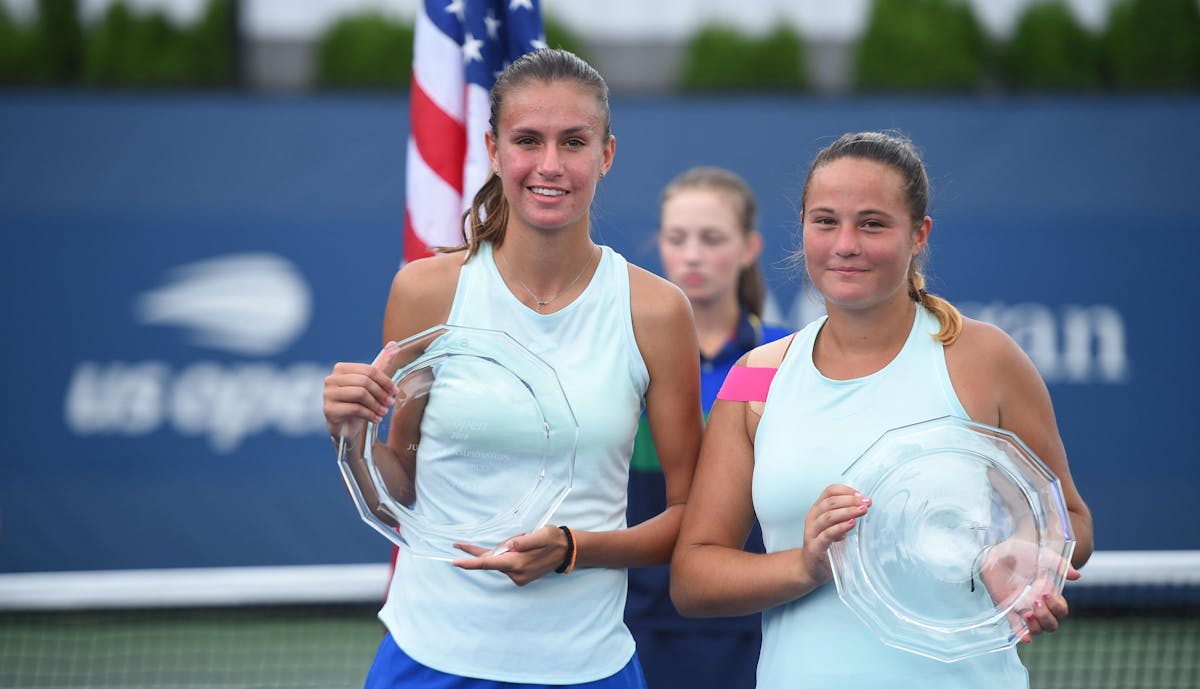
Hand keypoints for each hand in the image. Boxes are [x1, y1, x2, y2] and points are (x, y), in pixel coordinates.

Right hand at [323, 346, 397, 439]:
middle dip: (381, 393)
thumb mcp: (370, 383)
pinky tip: (376, 419)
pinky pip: (355, 409)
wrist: (345, 425)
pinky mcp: (329, 410)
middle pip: (364, 381)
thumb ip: (381, 364)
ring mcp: (328, 394)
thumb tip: (394, 344)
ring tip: (384, 412)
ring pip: (360, 394)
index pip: (368, 370)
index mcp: (341, 369)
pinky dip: (370, 414)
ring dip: (376, 404)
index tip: (395, 391)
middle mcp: (331, 379)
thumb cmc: (357, 402)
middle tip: (390, 402)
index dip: (385, 380)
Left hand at [451, 524, 568, 586]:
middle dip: (480, 551)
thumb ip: (524, 541)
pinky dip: (507, 554)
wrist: (568, 551)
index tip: (455, 562)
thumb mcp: (542, 535)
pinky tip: (519, 547)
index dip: (470, 562)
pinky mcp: (520, 576)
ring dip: (503, 549)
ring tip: (522, 539)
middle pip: (490, 561)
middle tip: (458, 543)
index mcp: (519, 563)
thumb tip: (508, 545)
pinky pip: (505, 563)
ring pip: (498, 561)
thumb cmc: (554, 540)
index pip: (489, 563)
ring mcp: (518, 577)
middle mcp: (516, 573)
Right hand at [803, 484, 870, 585]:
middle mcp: (812, 519)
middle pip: (829, 502)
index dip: (845, 490)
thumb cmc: (824, 546)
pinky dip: (840, 528)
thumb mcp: (833, 526)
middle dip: (850, 500)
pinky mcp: (815, 547)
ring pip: (828, 516)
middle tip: (866, 502)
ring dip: (847, 511)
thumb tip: (863, 505)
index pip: (829, 492)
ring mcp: (812, 533)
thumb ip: (843, 516)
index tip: (860, 494)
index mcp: (817, 510)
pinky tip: (851, 524)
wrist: (810, 568)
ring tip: (862, 510)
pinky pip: (827, 534)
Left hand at [978, 540, 1080, 642]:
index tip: (1046, 594)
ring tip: (1027, 614)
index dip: (1057, 607)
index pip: (1061, 611)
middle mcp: (1039, 606)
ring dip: (1036, 626)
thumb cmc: (1023, 553)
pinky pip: (1016, 628)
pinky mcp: (1008, 610)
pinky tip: (1025, 637)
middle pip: (1052, 624)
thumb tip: (1077, 576)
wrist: (999, 552)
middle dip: (1047, 617)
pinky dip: (1021, 634)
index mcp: (1050, 595)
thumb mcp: (1043, 556)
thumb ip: (1059, 564)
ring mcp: (1024, 609)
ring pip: (1037, 629)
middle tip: (1036, 602)